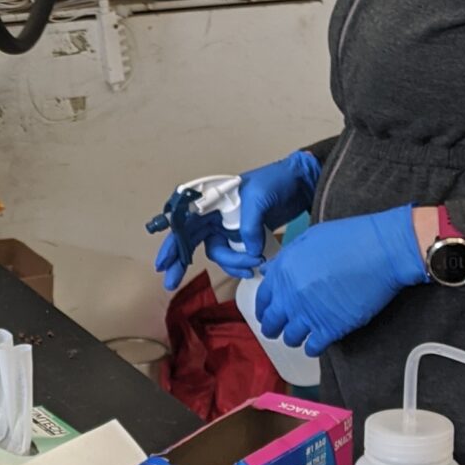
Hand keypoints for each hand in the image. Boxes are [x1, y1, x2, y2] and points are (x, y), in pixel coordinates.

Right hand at [152, 151, 321, 290]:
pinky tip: (251, 269)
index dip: (173, 243)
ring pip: (217, 253)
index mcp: (211, 200)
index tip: (163, 262)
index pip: (184, 222)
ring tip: (251, 267)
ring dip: (231, 264)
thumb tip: (249, 251)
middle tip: (171, 283)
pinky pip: (234, 257)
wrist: (300, 184)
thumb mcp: (259, 198)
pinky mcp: (243, 238)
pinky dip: (240, 265)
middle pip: (191, 241)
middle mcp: (215, 215)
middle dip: (180, 262)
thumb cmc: (276, 181)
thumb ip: (249, 226)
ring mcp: (228, 228)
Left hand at [252, 207, 427, 354]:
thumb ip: (286, 259)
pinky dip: (313, 347)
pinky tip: (317, 343)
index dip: (263, 309)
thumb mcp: (309, 239)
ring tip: (301, 335)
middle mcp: (291, 296)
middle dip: (273, 328)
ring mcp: (310, 314)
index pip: (262, 299)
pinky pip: (313, 347)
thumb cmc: (351, 238)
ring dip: (294, 338)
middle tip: (279, 330)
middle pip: (271, 323)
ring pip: (291, 338)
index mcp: (284, 272)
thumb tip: (270, 270)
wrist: (382, 251)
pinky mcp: (332, 328)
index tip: (266, 314)